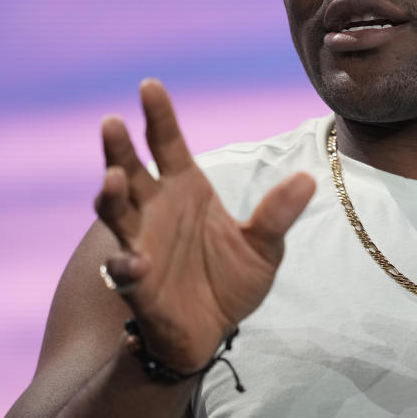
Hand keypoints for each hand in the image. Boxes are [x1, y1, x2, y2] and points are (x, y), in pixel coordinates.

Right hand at [94, 79, 315, 370]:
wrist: (211, 332)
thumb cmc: (230, 280)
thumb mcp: (264, 247)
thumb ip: (278, 214)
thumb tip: (307, 178)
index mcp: (184, 188)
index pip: (166, 143)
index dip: (158, 115)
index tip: (149, 85)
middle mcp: (154, 208)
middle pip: (129, 169)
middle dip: (118, 147)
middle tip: (112, 122)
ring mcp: (140, 242)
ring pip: (115, 212)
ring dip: (110, 195)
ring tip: (112, 178)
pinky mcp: (135, 282)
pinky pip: (123, 269)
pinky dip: (126, 264)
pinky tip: (135, 261)